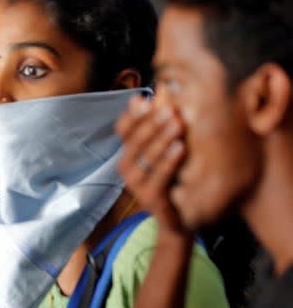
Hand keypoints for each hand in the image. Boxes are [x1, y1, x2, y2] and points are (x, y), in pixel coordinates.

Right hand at [116, 96, 187, 232]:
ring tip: (177, 124)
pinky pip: (157, 178)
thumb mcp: (171, 147)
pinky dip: (168, 161)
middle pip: (133, 141)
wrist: (183, 218)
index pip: (123, 129)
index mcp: (130, 152)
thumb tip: (163, 89)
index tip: (147, 100)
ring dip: (160, 139)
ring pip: (143, 158)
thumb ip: (164, 123)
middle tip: (169, 109)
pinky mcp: (149, 200)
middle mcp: (128, 168)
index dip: (133, 115)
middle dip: (151, 124)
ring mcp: (136, 186)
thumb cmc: (178, 177)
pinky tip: (180, 147)